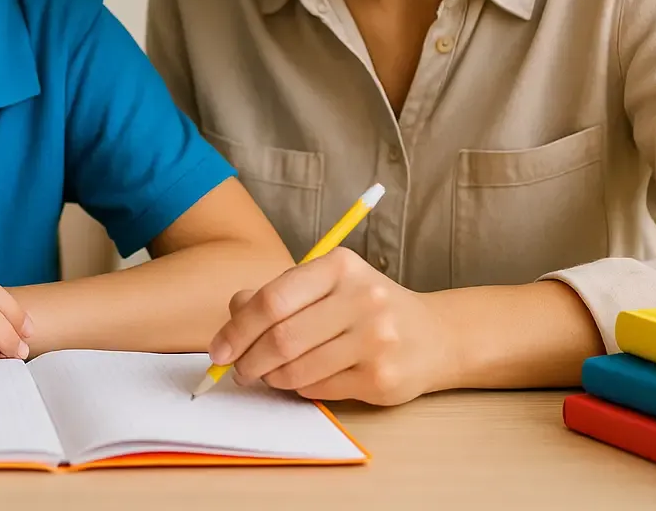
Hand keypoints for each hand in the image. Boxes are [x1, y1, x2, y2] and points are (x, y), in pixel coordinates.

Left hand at [207, 248, 453, 405]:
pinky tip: (303, 379)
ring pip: (297, 369)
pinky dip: (299, 388)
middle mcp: (362, 298)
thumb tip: (233, 316)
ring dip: (272, 377)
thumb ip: (278, 294)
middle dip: (248, 360)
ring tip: (269, 374)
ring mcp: (376, 339)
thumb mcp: (326, 286)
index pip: (272, 299)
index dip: (237, 329)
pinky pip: (319, 389)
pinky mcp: (382, 377)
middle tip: (239, 370)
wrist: (435, 335)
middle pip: (281, 338)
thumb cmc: (365, 307)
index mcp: (339, 266)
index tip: (219, 350)